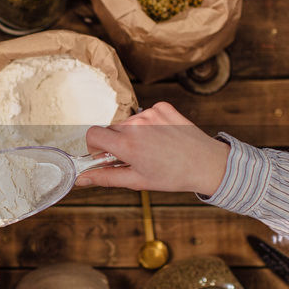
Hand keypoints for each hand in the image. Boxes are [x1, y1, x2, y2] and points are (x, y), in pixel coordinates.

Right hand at [77, 102, 230, 196]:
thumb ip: (106, 177)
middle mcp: (137, 124)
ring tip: (153, 148)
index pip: (93, 134)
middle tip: (134, 156)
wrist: (207, 164)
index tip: (105, 155)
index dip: (94, 146)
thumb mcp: (137, 181)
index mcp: (128, 144)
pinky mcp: (163, 107)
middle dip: (116, 142)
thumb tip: (81, 179)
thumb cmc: (173, 176)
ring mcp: (151, 113)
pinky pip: (145, 113)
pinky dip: (148, 124)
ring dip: (133, 133)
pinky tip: (163, 137)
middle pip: (111, 128)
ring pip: (128, 122)